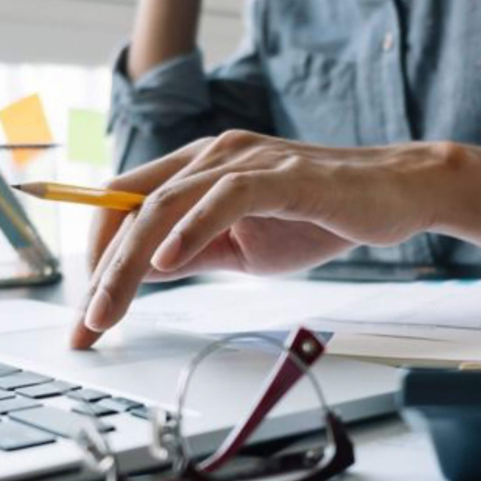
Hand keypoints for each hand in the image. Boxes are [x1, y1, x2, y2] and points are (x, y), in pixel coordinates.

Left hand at [71, 131, 448, 348]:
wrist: (393, 194)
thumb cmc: (320, 216)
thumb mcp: (243, 245)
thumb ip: (194, 250)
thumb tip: (144, 270)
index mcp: (201, 168)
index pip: (126, 202)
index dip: (99, 254)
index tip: (90, 311)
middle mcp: (214, 155)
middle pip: (133, 204)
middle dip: (101, 268)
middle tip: (87, 325)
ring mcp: (247, 161)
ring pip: (166, 202)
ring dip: (130, 260)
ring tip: (109, 309)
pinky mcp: (281, 175)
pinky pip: (225, 198)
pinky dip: (191, 230)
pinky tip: (168, 264)